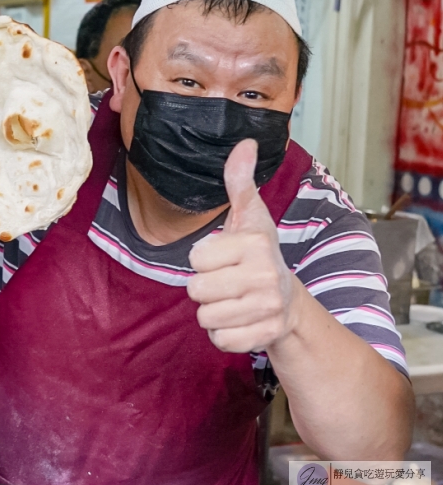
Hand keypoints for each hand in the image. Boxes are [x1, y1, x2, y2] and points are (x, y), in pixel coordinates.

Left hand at [187, 139, 299, 352]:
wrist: (290, 303)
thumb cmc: (259, 255)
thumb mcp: (250, 217)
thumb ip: (240, 183)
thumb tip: (243, 144)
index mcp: (256, 244)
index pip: (195, 257)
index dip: (202, 258)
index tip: (224, 257)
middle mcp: (266, 276)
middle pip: (195, 290)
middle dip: (204, 288)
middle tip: (227, 282)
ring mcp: (267, 308)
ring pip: (205, 317)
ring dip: (212, 311)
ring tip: (233, 300)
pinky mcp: (265, 336)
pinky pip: (219, 340)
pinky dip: (223, 334)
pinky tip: (240, 320)